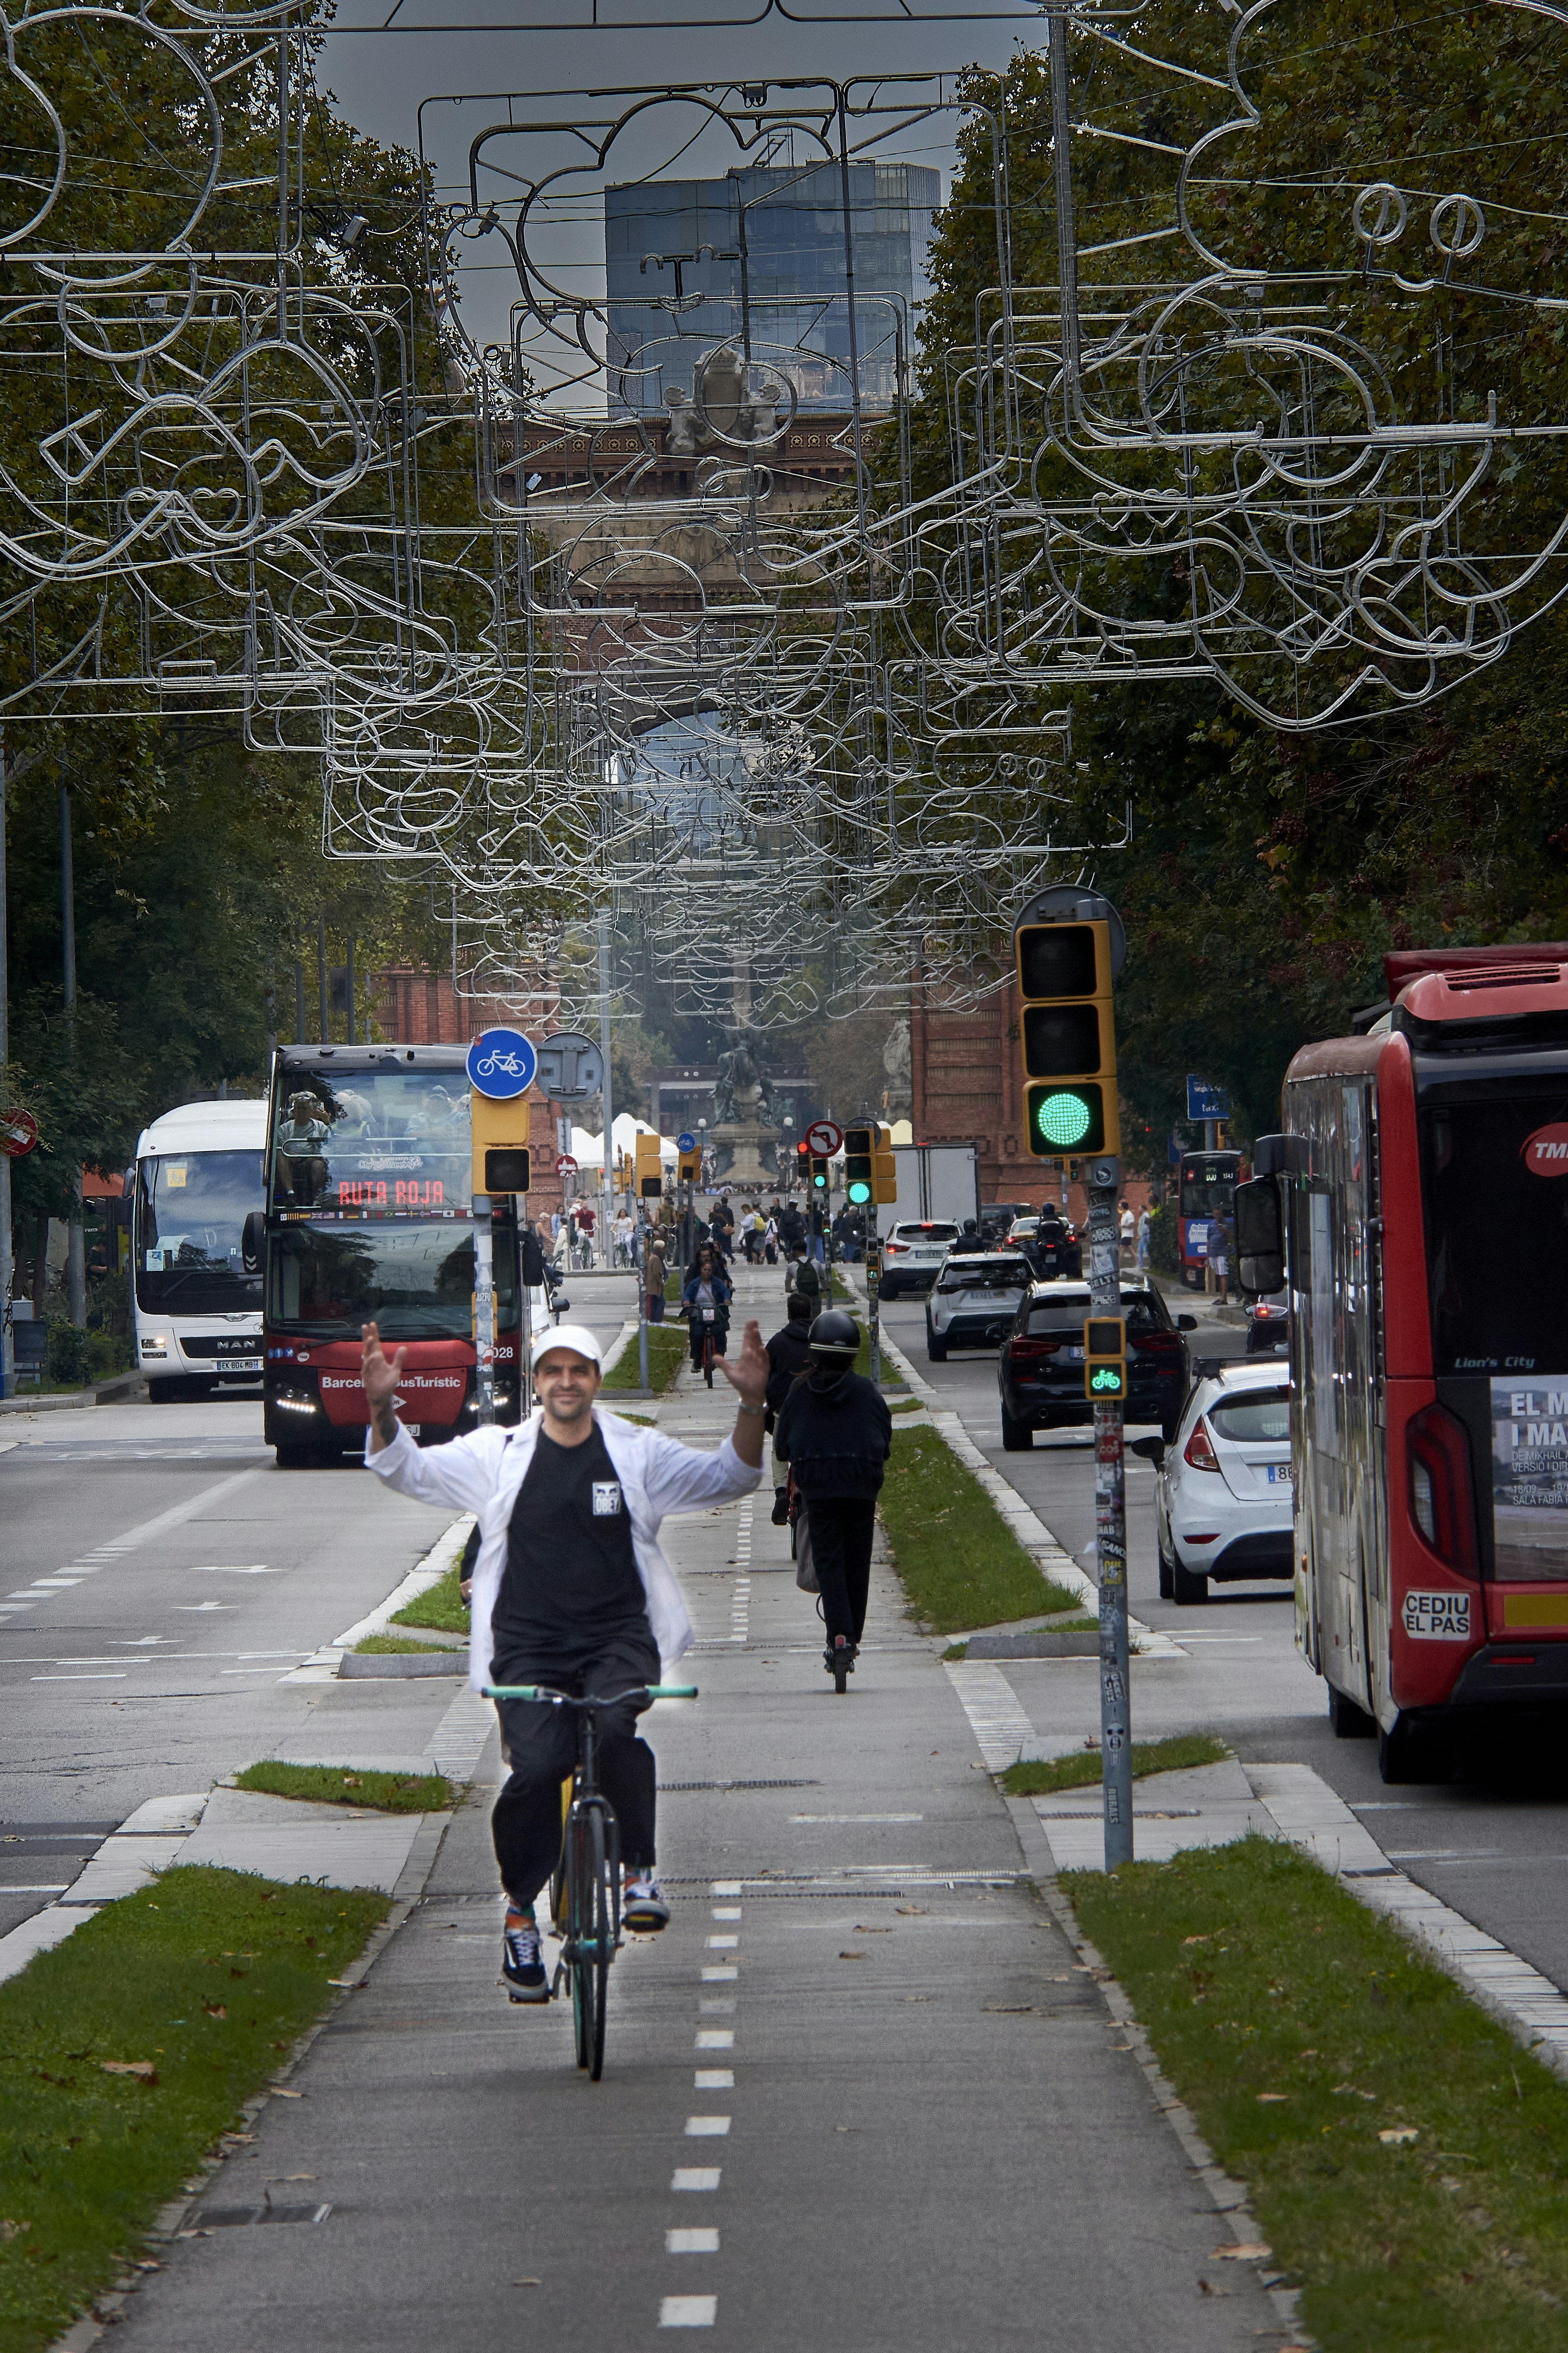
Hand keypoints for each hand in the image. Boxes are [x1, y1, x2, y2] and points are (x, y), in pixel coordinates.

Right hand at [361, 1321, 406, 1451]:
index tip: (372, 1323)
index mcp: (378, 1358)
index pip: (375, 1344)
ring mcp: (368, 1368)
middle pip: (368, 1346)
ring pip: (367, 1356)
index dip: (373, 1334)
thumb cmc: (387, 1383)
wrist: (381, 1397)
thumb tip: (404, 1347)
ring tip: (371, 1338)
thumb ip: (398, 1359)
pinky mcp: (367, 1377)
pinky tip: (372, 1356)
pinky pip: (367, 1368)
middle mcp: (372, 1361)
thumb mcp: (395, 1370)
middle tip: (366, 1326)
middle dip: (367, 1336)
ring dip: (368, 1347)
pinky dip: (369, 1363)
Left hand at [715, 1318, 766, 1410]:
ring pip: (759, 1348)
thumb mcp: (730, 1373)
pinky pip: (764, 1359)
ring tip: (755, 1331)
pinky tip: (761, 1348)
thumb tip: (714, 1356)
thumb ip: (723, 1364)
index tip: (750, 1322)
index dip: (748, 1332)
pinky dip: (763, 1354)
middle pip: (753, 1341)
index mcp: (746, 1355)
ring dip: (757, 1340)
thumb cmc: (741, 1383)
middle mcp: (753, 1356)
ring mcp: (760, 1361)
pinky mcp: (765, 1368)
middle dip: (753, 1332)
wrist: (750, 1394)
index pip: (747, 1341)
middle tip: (753, 1321)